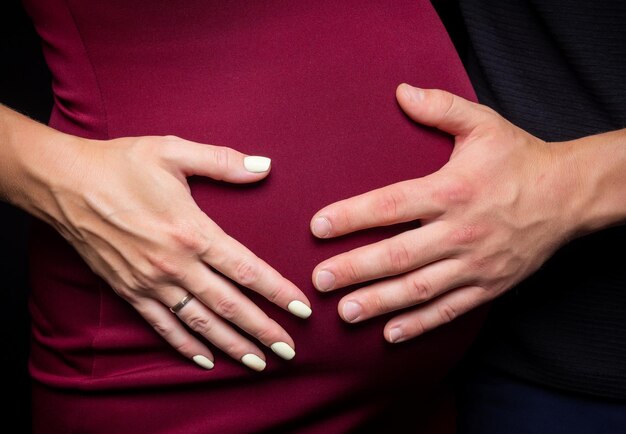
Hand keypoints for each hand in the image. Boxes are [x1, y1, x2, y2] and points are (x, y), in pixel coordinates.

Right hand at [36, 134, 311, 369]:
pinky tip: (205, 360)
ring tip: (258, 363)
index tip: (302, 310)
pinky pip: (162, 326)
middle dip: (263, 330)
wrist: (64, 184)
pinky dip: (185, 346)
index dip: (278, 292)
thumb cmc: (120, 164)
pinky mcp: (130, 291)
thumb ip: (224, 162)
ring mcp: (151, 283)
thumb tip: (266, 166)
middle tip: (289, 351)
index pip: (247, 270)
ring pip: (200, 323)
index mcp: (193, 232)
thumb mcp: (174, 151)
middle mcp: (176, 265)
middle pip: (230, 305)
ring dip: (231, 345)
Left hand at [310, 84, 580, 342]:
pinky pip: (450, 310)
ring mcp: (475, 263)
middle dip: (356, 269)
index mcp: (452, 190)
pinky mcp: (488, 285)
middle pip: (399, 254)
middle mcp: (460, 230)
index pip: (391, 204)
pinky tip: (390, 333)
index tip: (318, 226)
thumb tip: (400, 91)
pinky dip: (420, 325)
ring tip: (345, 312)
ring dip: (380, 302)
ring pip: (420, 289)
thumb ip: (440, 108)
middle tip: (319, 280)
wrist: (570, 195)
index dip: (352, 216)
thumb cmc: (520, 158)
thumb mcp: (483, 124)